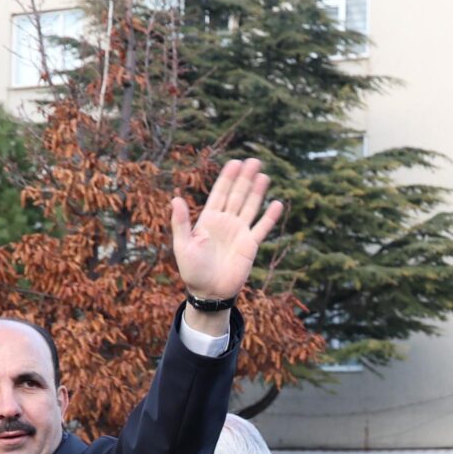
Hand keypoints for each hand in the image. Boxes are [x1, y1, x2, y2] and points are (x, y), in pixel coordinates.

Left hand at [170, 157, 282, 303]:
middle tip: (254, 161)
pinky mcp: (250, 245)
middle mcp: (225, 222)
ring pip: (250, 207)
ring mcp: (239, 232)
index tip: (235, 162)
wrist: (209, 292)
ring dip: (257, 192)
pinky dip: (269, 217)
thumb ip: (181, 222)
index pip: (220, 193)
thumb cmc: (192, 270)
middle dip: (245, 178)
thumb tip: (175, 198)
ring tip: (264, 175)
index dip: (227, 178)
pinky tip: (277, 203)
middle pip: (237, 195)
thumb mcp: (182, 245)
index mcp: (208, 219)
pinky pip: (262, 228)